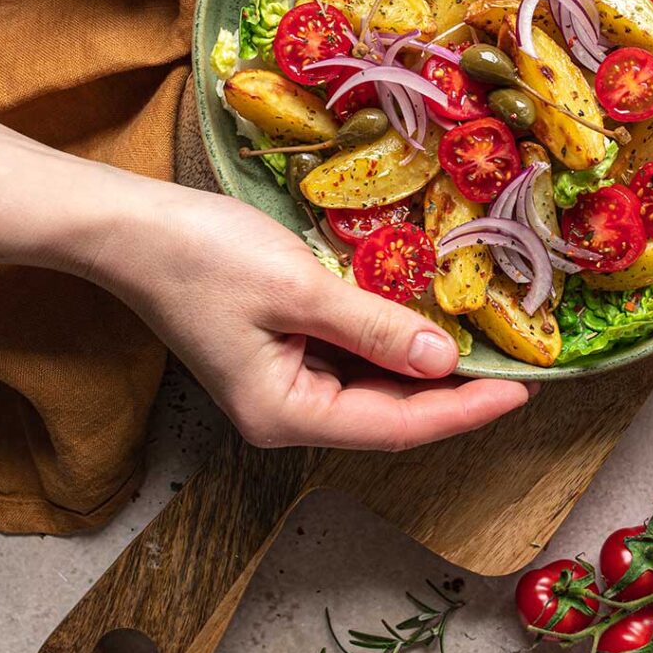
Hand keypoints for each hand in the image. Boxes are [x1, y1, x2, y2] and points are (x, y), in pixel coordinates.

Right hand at [0, 80, 531, 452]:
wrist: (130, 227)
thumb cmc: (205, 255)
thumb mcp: (299, 288)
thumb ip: (375, 327)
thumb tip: (445, 360)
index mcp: (285, 412)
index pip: (396, 425)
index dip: (463, 409)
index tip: (522, 391)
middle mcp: (282, 412)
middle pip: (385, 413)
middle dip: (449, 391)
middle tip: (514, 364)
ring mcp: (276, 383)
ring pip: (369, 388)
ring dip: (420, 368)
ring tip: (481, 346)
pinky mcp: (273, 352)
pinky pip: (345, 361)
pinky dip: (386, 344)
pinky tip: (418, 322)